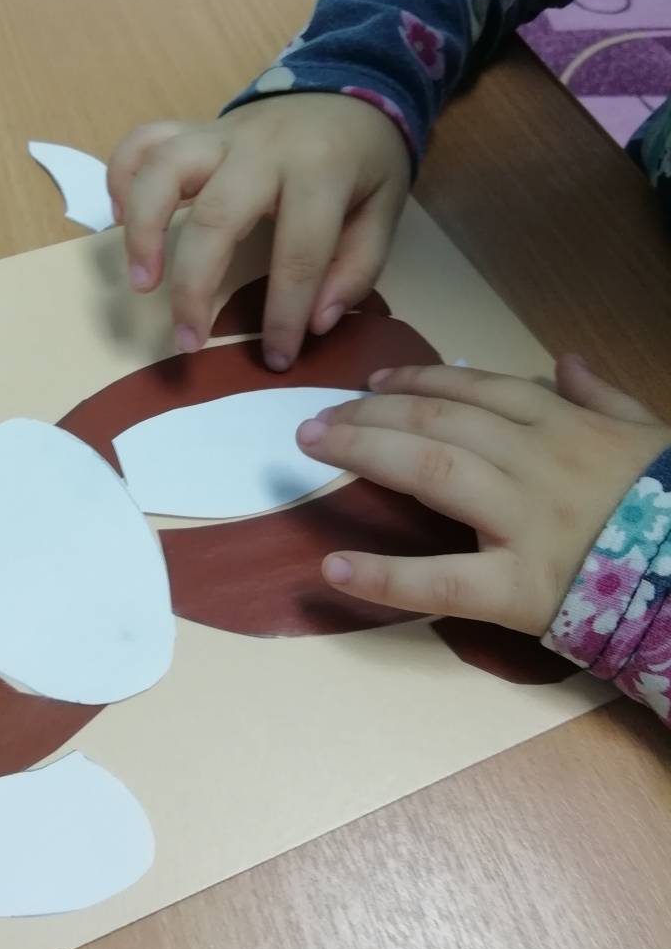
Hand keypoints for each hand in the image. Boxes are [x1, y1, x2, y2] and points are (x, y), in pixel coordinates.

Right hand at [107, 93, 410, 370]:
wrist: (349, 90)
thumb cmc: (365, 162)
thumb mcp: (386, 211)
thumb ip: (358, 266)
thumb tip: (315, 323)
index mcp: (320, 171)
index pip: (298, 254)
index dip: (284, 315)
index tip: (275, 358)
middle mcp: (262, 149)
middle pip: (215, 219)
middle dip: (195, 288)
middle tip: (188, 341)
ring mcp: (221, 135)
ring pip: (162, 170)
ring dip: (141, 229)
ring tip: (141, 282)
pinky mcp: (194, 130)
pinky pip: (143, 142)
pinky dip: (121, 178)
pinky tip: (120, 220)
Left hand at [296, 356, 670, 635]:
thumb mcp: (649, 434)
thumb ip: (603, 395)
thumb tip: (563, 361)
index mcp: (564, 425)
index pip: (476, 389)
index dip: (416, 381)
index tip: (371, 383)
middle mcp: (536, 462)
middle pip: (439, 421)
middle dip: (370, 412)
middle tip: (317, 417)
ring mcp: (526, 522)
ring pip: (433, 471)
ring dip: (364, 450)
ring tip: (311, 446)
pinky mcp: (520, 587)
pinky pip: (443, 580)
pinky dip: (385, 576)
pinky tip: (334, 568)